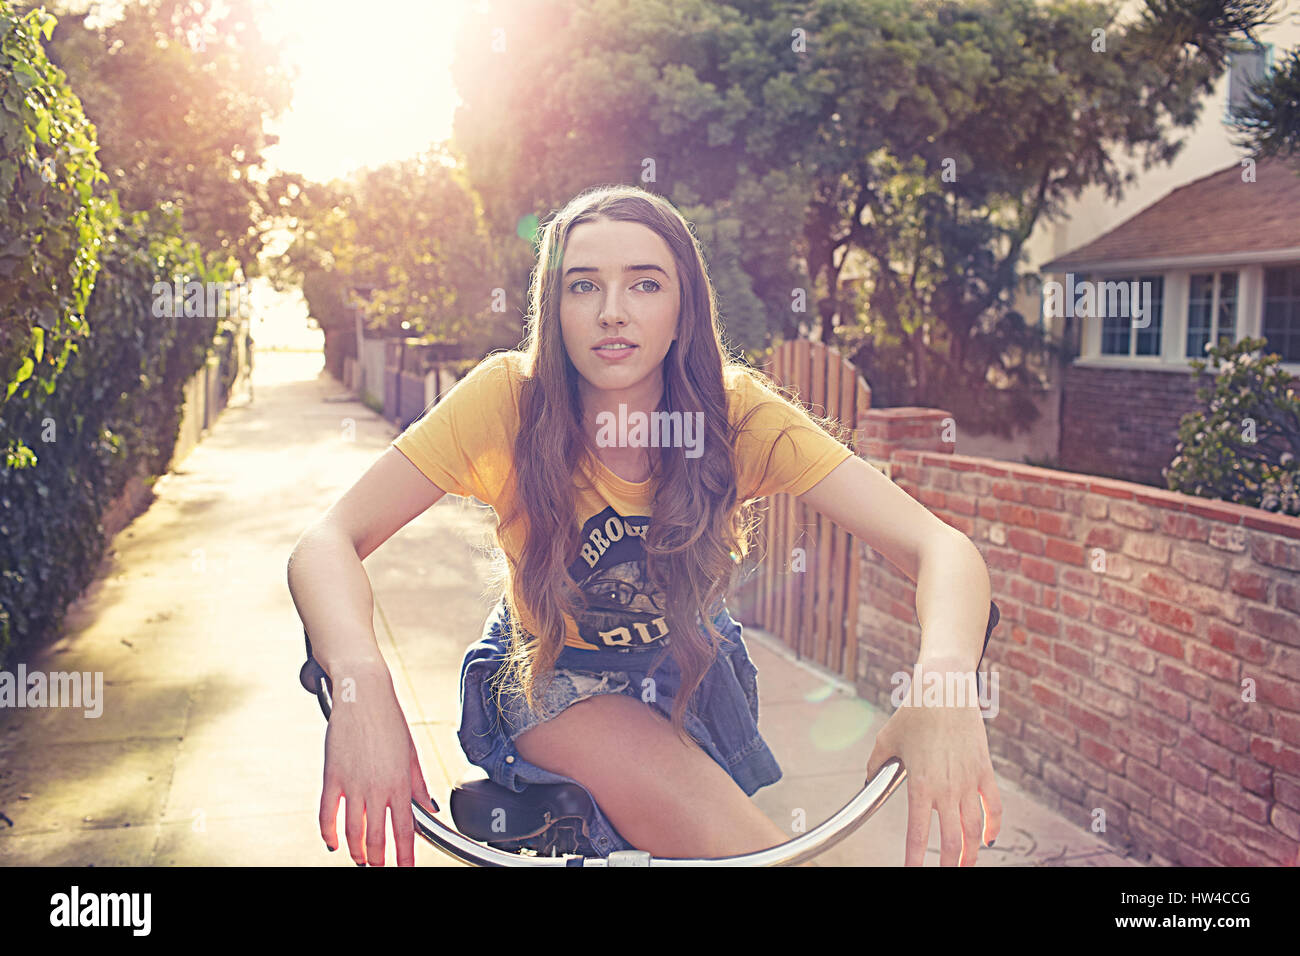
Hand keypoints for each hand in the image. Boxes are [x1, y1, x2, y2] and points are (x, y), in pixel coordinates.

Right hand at [318, 672, 438, 866]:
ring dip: (357, 851)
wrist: (363, 695)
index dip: (405, 855)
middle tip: (380, 867)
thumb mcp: (411, 753)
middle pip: (377, 837)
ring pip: (353, 831)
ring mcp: (353, 784)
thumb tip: (431, 807)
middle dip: (379, 859)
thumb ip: (419, 784)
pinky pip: (327, 814)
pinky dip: (329, 833)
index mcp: (401, 783)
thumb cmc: (389, 721)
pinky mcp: (332, 776)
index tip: (405, 868)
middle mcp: (377, 787)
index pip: (406, 830)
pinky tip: (334, 843)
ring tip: (361, 860)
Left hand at [865, 670, 1000, 865]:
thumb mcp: (886, 740)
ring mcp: (969, 781)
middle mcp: (947, 788)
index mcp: (921, 785)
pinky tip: (989, 838)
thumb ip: (876, 765)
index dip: (915, 858)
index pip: (919, 833)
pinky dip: (993, 825)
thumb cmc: (914, 712)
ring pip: (975, 829)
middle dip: (949, 864)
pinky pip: (993, 806)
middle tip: (944, 873)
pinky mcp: (984, 770)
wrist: (945, 688)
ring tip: (965, 864)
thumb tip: (869, 780)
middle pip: (952, 840)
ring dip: (971, 852)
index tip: (912, 871)